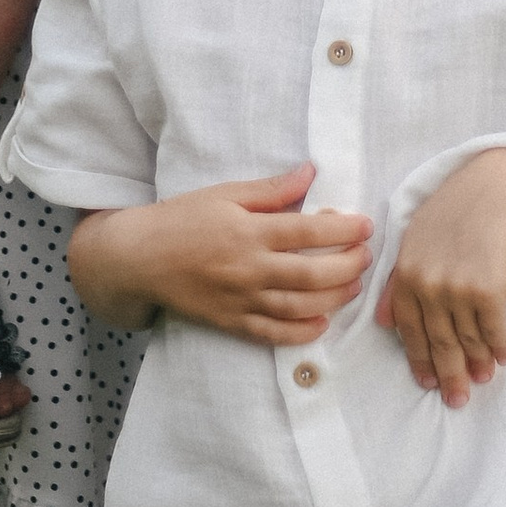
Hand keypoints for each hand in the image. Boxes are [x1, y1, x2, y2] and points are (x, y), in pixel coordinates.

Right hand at [71, 167, 372, 344]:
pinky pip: (272, 334)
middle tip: (366, 256)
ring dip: (334, 298)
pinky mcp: (231, 322)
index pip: (308, 232)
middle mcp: (249, 269)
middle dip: (348, 265)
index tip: (366, 225)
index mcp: (249, 231)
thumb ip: (272, 189)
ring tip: (353, 285)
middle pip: (312, 274)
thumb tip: (311, 172)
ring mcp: (241, 300)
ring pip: (299, 307)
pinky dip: (301, 333)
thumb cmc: (183, 218)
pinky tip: (322, 324)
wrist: (139, 258)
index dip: (344, 229)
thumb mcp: (225, 193)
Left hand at [378, 152, 505, 406]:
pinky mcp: (488, 291)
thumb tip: (382, 322)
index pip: (410, 329)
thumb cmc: (460, 209)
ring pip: (468, 341)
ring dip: (478, 364)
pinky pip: (494, 332)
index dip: (420, 360)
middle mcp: (427, 284)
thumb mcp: (419, 236)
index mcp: (406, 272)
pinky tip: (505, 356)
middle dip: (449, 376)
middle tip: (457, 401)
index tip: (429, 383)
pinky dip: (501, 347)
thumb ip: (399, 279)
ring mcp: (456, 289)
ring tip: (484, 379)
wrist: (503, 187)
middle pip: (439, 343)